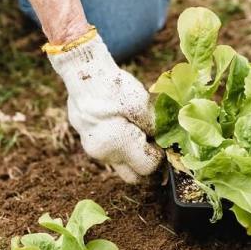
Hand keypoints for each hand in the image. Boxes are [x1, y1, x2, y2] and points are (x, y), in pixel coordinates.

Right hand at [49, 34, 162, 182]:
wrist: (83, 73)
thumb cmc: (113, 86)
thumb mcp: (141, 103)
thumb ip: (155, 126)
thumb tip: (167, 141)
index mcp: (118, 145)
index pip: (147, 167)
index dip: (159, 156)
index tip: (162, 141)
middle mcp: (104, 154)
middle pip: (133, 176)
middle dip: (146, 164)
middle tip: (154, 144)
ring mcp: (94, 150)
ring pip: (121, 164)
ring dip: (133, 154)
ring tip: (138, 130)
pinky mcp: (88, 142)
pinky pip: (111, 153)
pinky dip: (121, 146)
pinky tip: (124, 126)